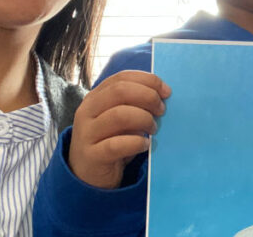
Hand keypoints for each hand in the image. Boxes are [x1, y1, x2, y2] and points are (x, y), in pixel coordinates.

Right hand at [68, 70, 170, 188]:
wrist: (86, 175)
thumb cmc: (109, 141)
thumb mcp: (118, 119)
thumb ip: (133, 105)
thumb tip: (162, 96)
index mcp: (95, 98)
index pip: (121, 78)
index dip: (147, 80)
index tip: (166, 91)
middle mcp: (87, 111)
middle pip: (120, 91)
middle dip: (147, 97)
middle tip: (161, 110)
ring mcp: (87, 133)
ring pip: (119, 115)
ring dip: (144, 119)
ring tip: (153, 129)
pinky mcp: (92, 155)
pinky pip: (117, 145)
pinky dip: (136, 143)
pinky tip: (145, 145)